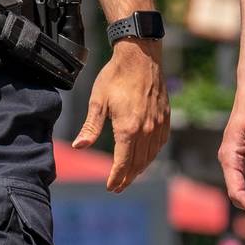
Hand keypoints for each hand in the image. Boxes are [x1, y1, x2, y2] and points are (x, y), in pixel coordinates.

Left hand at [78, 42, 169, 192]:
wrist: (140, 57)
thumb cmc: (115, 77)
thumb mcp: (98, 101)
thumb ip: (90, 127)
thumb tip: (79, 147)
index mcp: (128, 129)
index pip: (122, 163)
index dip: (116, 178)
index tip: (110, 187)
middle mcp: (146, 130)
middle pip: (137, 164)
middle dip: (127, 178)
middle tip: (118, 187)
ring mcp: (158, 125)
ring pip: (150, 156)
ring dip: (140, 169)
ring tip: (129, 176)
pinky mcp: (165, 118)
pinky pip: (160, 144)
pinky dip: (151, 155)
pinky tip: (145, 157)